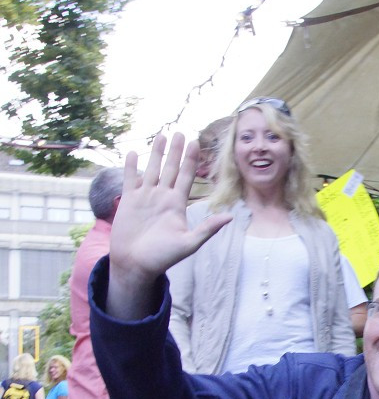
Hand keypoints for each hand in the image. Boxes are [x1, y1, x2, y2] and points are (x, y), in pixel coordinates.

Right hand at [107, 133, 232, 320]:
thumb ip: (207, 229)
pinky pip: (130, 179)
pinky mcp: (128, 201)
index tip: (196, 142)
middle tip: (180, 132)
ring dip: (156, 153)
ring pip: (152, 169)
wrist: (135, 265)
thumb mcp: (188, 243)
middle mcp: (162, 197)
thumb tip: (229, 218)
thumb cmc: (162, 257)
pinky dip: (131, 166)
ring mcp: (145, 197)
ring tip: (161, 135)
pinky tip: (134, 153)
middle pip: (171, 168)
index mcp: (177, 204)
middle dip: (176, 151)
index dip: (190, 160)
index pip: (186, 176)